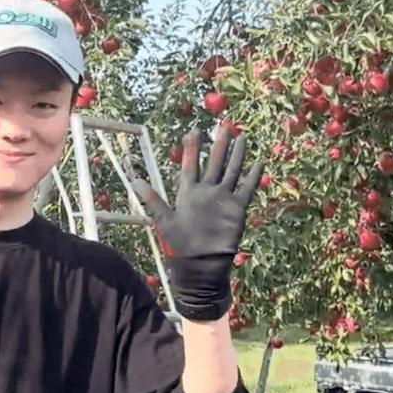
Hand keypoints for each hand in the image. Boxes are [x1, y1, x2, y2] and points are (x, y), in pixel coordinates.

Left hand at [126, 127, 262, 320]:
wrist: (201, 266)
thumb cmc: (180, 245)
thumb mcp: (164, 220)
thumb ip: (152, 199)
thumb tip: (134, 180)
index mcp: (189, 193)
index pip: (191, 165)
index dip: (192, 149)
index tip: (194, 131)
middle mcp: (207, 192)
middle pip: (214, 163)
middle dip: (219, 144)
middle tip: (224, 125)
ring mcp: (223, 199)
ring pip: (231, 171)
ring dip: (236, 155)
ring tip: (241, 137)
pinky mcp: (237, 208)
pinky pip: (246, 188)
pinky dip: (253, 176)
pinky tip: (258, 162)